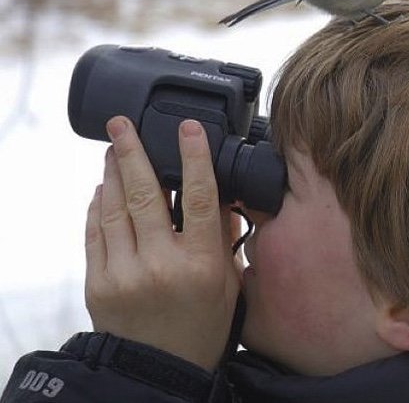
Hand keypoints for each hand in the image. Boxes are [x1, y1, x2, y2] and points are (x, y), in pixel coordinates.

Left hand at [85, 116, 241, 371]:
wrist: (159, 371)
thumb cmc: (200, 327)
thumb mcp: (227, 284)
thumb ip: (222, 238)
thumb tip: (220, 197)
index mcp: (200, 264)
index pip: (198, 198)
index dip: (194, 157)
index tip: (188, 127)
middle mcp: (160, 264)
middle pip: (145, 194)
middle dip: (131, 151)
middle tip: (121, 124)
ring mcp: (123, 273)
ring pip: (114, 208)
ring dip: (112, 173)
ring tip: (112, 149)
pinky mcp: (97, 283)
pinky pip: (94, 233)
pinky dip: (97, 206)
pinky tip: (103, 189)